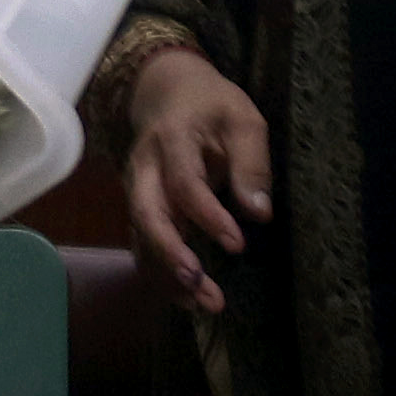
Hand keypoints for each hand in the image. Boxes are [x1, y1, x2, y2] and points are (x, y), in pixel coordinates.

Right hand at [118, 47, 269, 311]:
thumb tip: (259, 213)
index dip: (208, 216)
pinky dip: (160, 274)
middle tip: (199, 284)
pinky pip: (143, 244)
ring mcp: (136, 190)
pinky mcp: (140, 207)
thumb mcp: (242, 119)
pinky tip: (187, 300)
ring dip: (167, 273)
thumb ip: (251, 163)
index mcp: (171, 141)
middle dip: (170, 253)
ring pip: (142, 236)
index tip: (238, 244)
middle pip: (146, 214)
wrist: (164, 91)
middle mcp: (144, 169)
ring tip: (203, 304)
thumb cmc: (210, 104)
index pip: (184, 183)